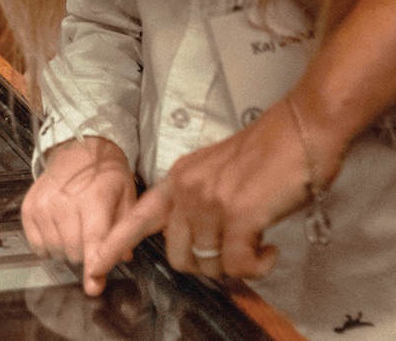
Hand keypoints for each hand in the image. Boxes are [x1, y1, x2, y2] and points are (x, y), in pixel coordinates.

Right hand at [23, 137, 137, 293]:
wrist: (78, 149)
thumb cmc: (105, 173)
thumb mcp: (126, 194)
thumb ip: (125, 227)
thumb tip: (123, 257)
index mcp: (94, 199)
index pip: (94, 241)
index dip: (94, 267)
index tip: (93, 286)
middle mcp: (65, 203)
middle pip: (73, 252)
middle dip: (84, 252)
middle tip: (90, 234)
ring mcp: (44, 205)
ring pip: (55, 251)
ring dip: (66, 248)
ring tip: (74, 227)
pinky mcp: (29, 208)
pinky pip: (35, 244)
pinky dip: (47, 244)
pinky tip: (57, 229)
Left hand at [86, 100, 339, 291]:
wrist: (302, 128)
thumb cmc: (269, 153)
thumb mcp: (218, 173)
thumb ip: (199, 202)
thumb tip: (200, 243)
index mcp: (179, 178)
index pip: (136, 217)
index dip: (113, 245)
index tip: (94, 268)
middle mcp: (187, 189)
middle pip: (178, 256)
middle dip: (208, 265)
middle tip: (237, 251)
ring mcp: (210, 202)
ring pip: (209, 264)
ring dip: (238, 264)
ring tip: (259, 243)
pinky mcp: (238, 214)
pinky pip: (238, 265)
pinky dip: (258, 266)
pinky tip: (270, 250)